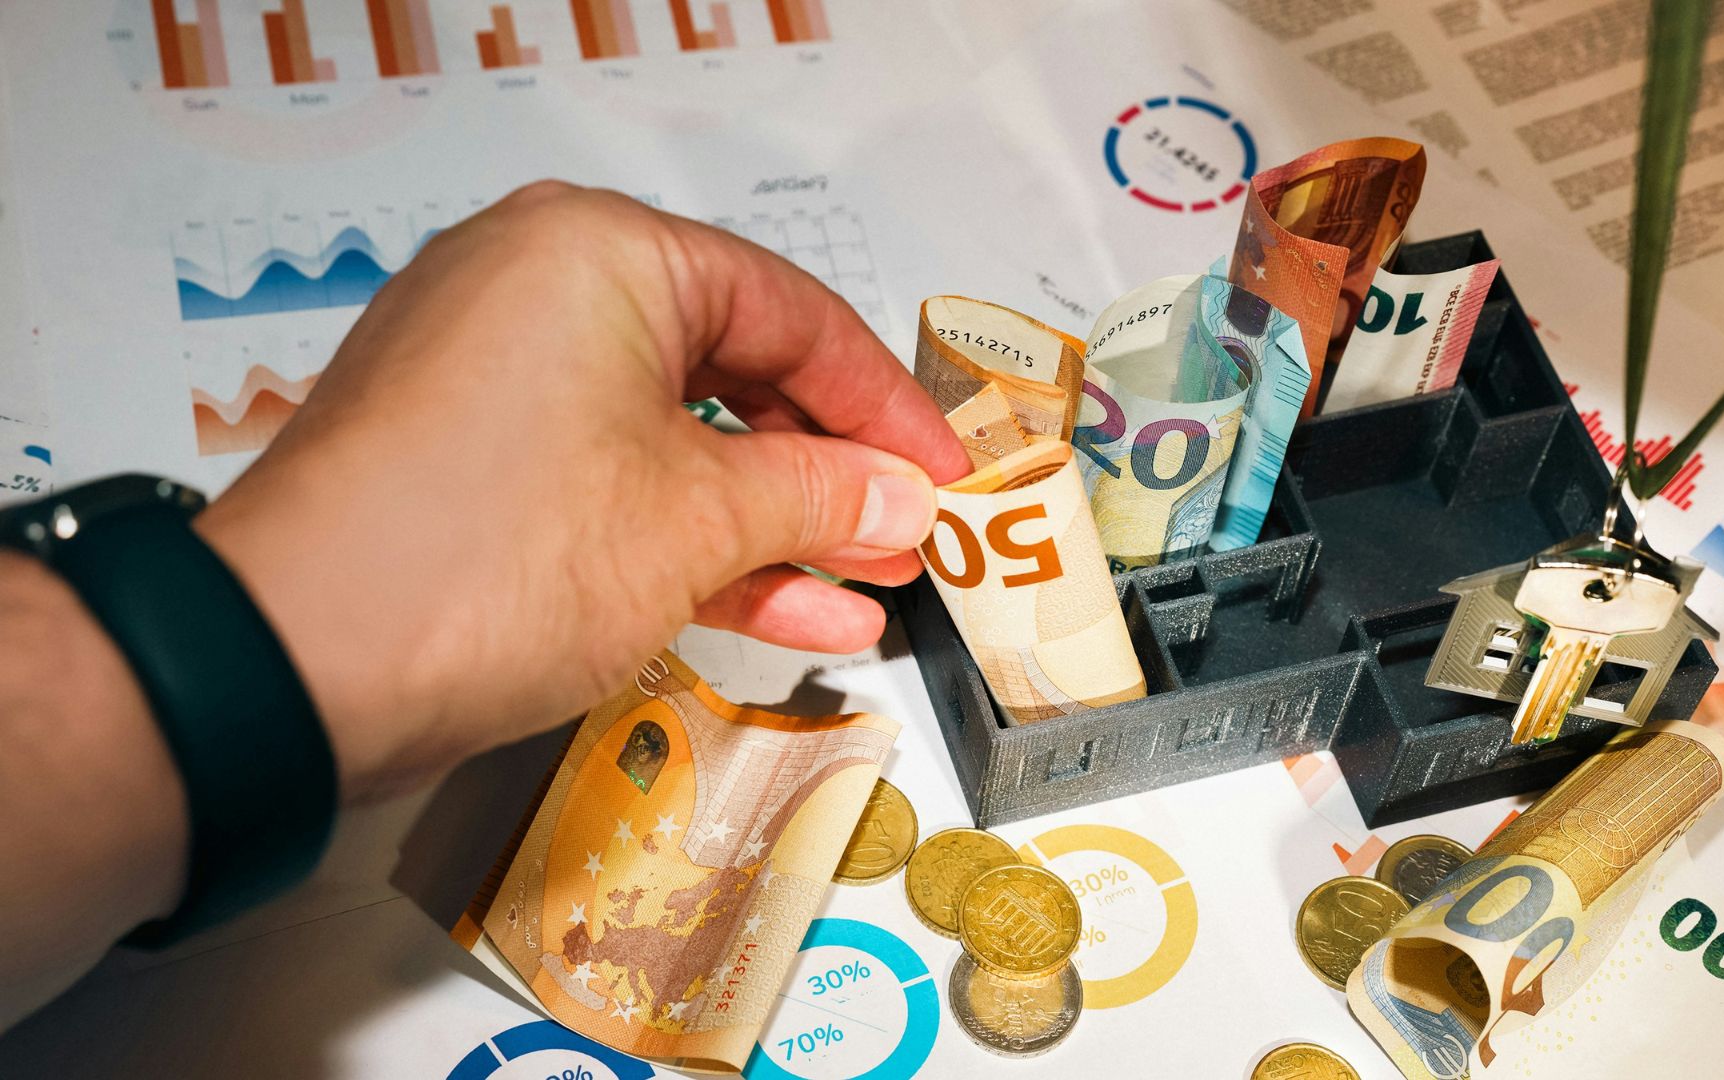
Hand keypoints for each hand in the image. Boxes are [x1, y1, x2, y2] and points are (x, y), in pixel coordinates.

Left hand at [195, 181, 969, 799]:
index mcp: (599, 251)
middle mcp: (541, 289)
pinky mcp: (474, 465)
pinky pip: (614, 485)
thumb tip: (904, 500)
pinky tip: (790, 610)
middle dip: (830, 473)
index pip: (788, 311)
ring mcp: (500, 381)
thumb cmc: (491, 554)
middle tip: (909, 537)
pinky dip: (694, 544)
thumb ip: (821, 497)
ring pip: (676, 441)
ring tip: (866, 585)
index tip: (947, 475)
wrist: (294, 667)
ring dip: (775, 522)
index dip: (883, 404)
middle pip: (733, 372)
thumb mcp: (696, 520)